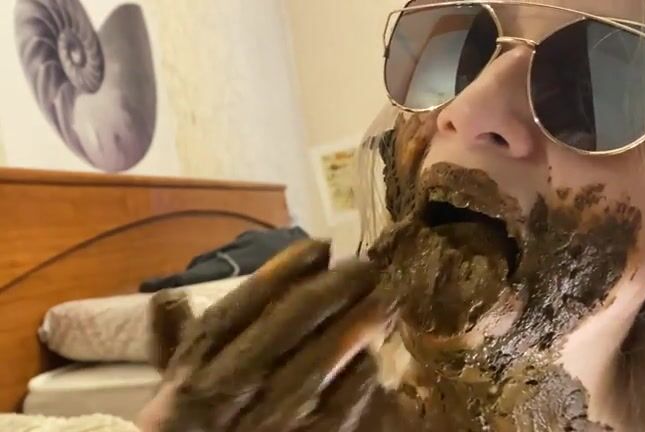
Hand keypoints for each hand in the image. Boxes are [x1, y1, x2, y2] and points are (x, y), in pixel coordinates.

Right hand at [138, 240, 394, 431]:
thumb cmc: (190, 427)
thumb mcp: (172, 383)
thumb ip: (171, 338)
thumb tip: (165, 296)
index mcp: (197, 363)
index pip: (246, 301)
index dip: (288, 268)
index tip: (320, 247)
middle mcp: (231, 384)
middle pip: (294, 318)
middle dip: (336, 285)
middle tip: (366, 267)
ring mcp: (271, 416)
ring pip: (325, 356)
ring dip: (359, 324)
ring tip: (384, 301)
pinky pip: (344, 401)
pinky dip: (363, 375)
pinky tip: (374, 357)